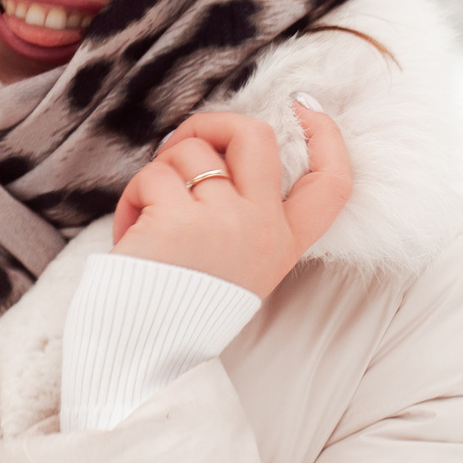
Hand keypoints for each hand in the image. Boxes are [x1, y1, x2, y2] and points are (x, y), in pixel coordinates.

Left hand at [109, 98, 352, 299]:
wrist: (145, 356)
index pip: (331, 183)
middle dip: (213, 122)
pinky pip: (152, 176)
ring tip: (147, 215)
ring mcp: (224, 222)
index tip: (303, 106)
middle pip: (255, 137)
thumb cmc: (179, 309)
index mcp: (283, 244)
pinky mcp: (179, 219)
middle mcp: (263, 230)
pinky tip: (131, 231)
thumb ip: (243, 215)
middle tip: (181, 145)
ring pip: (190, 152)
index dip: (326, 135)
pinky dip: (133, 197)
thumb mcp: (236, 266)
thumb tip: (217, 151)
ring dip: (159, 173)